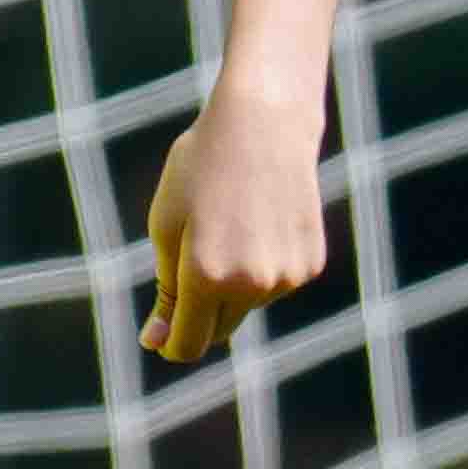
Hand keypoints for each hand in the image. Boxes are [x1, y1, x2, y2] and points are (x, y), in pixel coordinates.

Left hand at [141, 88, 328, 363]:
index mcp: (205, 277)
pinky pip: (275, 285)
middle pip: (217, 332)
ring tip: (232, 224)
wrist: (265, 123)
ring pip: (247, 306)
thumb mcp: (166, 226)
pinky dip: (262, 268)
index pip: (186, 345)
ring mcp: (286, 278)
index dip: (169, 340)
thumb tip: (157, 343)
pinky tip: (261, 222)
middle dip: (199, 312)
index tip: (160, 328)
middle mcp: (251, 285)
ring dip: (233, 285)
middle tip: (193, 257)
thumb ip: (166, 292)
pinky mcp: (310, 265)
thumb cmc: (201, 170)